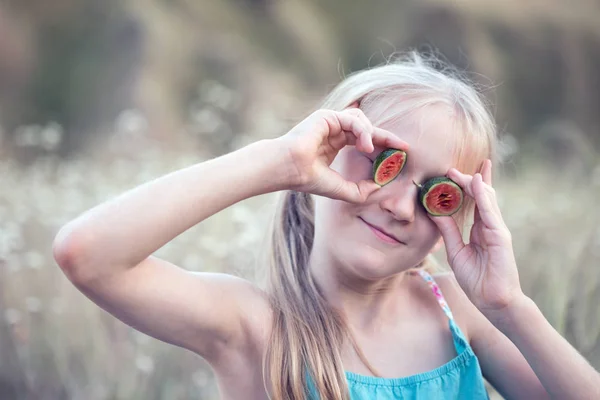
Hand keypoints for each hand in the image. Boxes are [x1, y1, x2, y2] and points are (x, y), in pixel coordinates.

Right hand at [276, 106, 408, 202]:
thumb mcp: (340, 189)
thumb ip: (359, 190)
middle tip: (403, 146)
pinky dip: (363, 131)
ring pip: (361, 119)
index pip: (363, 139)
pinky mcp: (327, 116)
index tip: (401, 152)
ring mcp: (330, 122)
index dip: (383, 144)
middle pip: (367, 128)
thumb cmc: (308, 179)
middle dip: (386, 136)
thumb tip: (378, 188)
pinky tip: (366, 146)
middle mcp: (333, 131)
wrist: (289, 170)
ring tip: (371, 151)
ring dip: (371, 134)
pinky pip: (353, 118)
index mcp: (334, 144)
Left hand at [430, 160, 523, 314]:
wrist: (492, 301)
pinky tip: (477, 184)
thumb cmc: (476, 280)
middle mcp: (490, 225)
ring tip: (458, 172)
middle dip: (468, 180)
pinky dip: (484, 197)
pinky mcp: (501, 236)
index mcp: (480, 229)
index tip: (451, 173)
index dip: (466, 185)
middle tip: (450, 168)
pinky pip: (490, 212)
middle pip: (480, 195)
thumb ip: (448, 231)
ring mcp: (497, 229)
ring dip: (473, 183)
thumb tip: (435, 212)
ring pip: (486, 199)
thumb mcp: (456, 251)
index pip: (474, 201)